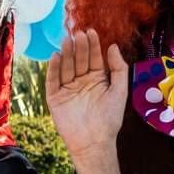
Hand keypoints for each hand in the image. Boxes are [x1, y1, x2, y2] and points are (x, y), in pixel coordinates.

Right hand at [44, 30, 129, 157]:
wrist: (95, 142)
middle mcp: (80, 81)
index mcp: (96, 79)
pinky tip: (57, 56)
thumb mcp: (119, 90)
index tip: (91, 31)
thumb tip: (113, 46)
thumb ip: (118, 68)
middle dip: (79, 47)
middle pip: (79, 60)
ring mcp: (67, 88)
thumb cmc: (109, 118)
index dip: (93, 45)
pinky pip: (53, 80)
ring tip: (68, 40)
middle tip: (78, 33)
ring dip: (67, 54)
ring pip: (66, 67)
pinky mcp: (55, 97)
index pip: (93, 58)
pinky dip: (54, 69)